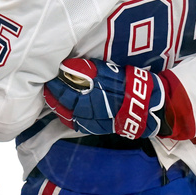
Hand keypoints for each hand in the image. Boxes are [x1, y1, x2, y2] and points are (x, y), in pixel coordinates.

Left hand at [44, 58, 165, 138]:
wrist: (147, 108)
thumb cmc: (129, 86)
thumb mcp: (110, 72)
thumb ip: (88, 70)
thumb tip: (68, 66)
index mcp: (89, 97)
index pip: (65, 89)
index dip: (56, 82)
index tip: (51, 73)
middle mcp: (87, 112)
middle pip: (64, 103)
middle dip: (54, 93)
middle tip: (48, 84)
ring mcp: (91, 122)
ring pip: (67, 115)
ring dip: (58, 105)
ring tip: (52, 96)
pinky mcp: (95, 128)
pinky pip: (76, 123)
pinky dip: (67, 116)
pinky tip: (64, 110)